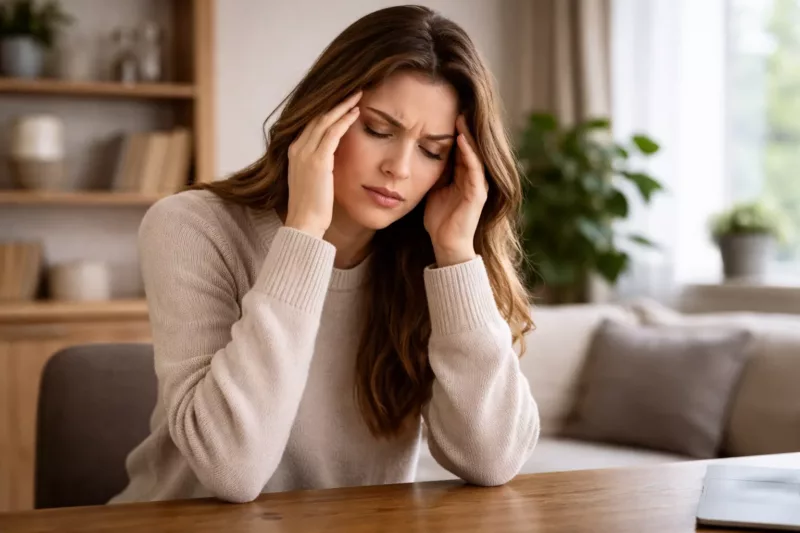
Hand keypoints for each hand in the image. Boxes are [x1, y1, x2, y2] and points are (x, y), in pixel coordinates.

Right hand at [285, 91, 361, 237]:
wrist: (304, 223)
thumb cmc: (311, 207)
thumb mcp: (312, 180)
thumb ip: (319, 165)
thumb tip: (332, 159)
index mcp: (294, 152)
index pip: (311, 124)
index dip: (328, 111)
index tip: (342, 102)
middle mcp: (297, 148)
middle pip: (317, 117)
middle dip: (336, 103)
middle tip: (352, 91)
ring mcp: (305, 153)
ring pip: (325, 120)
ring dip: (343, 106)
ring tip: (357, 95)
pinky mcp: (318, 160)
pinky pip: (333, 132)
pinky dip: (345, 120)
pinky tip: (356, 113)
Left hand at [424, 115, 488, 266]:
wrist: (445, 244)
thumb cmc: (438, 219)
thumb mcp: (432, 188)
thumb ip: (431, 172)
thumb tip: (416, 153)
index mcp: (462, 175)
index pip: (459, 148)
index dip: (452, 130)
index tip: (443, 112)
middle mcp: (473, 177)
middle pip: (470, 147)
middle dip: (463, 127)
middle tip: (456, 105)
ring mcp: (477, 185)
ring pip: (475, 154)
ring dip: (468, 135)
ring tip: (460, 117)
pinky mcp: (478, 193)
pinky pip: (475, 169)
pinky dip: (469, 153)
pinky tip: (462, 140)